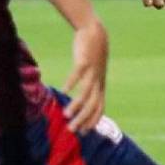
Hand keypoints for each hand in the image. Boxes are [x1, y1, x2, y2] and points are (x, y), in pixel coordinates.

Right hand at [63, 19, 107, 134]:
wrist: (95, 32)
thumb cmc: (92, 54)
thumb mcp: (94, 71)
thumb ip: (90, 83)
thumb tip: (83, 96)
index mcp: (100, 85)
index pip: (100, 108)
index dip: (93, 121)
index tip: (83, 132)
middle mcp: (98, 81)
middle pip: (93, 105)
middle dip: (83, 119)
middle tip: (71, 130)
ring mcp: (92, 72)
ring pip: (86, 93)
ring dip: (76, 106)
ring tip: (66, 115)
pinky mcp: (84, 61)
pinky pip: (78, 74)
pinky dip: (71, 83)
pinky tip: (64, 90)